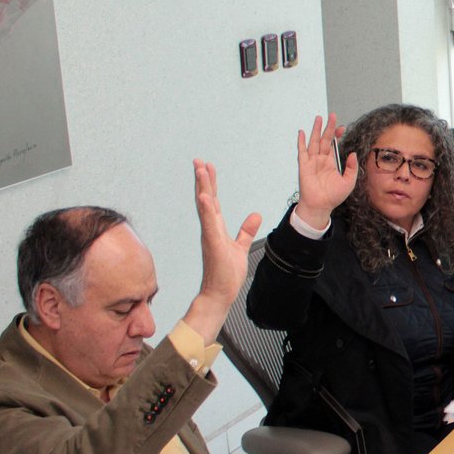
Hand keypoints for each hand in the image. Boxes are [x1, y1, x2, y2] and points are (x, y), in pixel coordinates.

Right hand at [184, 160, 262, 343]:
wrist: (220, 293)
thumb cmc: (226, 273)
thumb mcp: (241, 246)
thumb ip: (246, 230)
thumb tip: (255, 215)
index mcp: (216, 228)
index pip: (214, 201)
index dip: (211, 184)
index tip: (208, 167)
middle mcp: (210, 229)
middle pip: (207, 199)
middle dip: (203, 179)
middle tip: (199, 160)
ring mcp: (210, 235)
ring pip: (206, 206)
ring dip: (203, 187)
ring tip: (200, 170)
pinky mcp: (213, 243)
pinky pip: (209, 223)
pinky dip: (206, 209)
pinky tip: (205, 196)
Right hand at [293, 114, 357, 226]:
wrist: (321, 206)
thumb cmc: (334, 196)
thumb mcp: (348, 181)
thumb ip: (351, 167)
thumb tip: (352, 153)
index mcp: (330, 163)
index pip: (333, 145)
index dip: (337, 135)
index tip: (342, 127)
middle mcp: (321, 160)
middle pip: (324, 140)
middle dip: (328, 128)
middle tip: (332, 115)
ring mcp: (312, 162)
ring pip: (314, 142)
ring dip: (316, 130)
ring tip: (319, 118)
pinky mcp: (304, 166)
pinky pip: (302, 152)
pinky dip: (302, 142)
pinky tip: (303, 132)